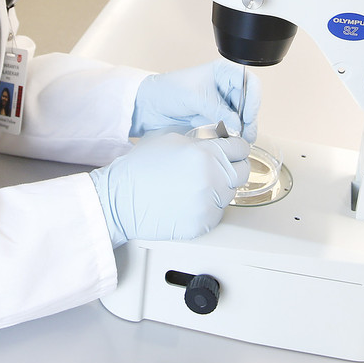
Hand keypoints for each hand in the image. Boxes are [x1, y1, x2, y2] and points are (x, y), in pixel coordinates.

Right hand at [89, 132, 250, 246]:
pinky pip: (218, 212)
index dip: (235, 147)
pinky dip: (209, 206)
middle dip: (232, 167)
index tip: (231, 150)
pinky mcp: (204, 224)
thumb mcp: (171, 139)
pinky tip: (189, 199)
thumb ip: (202, 140)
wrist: (121, 199)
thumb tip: (220, 141)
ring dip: (220, 187)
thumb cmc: (140, 168)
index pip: (241, 148)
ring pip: (231, 193)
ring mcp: (209, 204)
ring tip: (195, 184)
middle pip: (242, 172)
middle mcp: (212, 179)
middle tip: (216, 167)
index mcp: (206, 154)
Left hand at [131, 60, 260, 141]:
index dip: (252, 99)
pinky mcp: (214, 119)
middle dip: (248, 120)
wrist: (149, 106)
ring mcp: (220, 104)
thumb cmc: (167, 90)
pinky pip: (229, 128)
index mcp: (223, 72)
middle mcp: (225, 87)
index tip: (247, 116)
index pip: (249, 83)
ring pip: (240, 118)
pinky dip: (230, 135)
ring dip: (241, 130)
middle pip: (248, 103)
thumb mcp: (194, 98)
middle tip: (246, 136)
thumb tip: (237, 126)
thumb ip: (217, 110)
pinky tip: (226, 141)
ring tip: (238, 141)